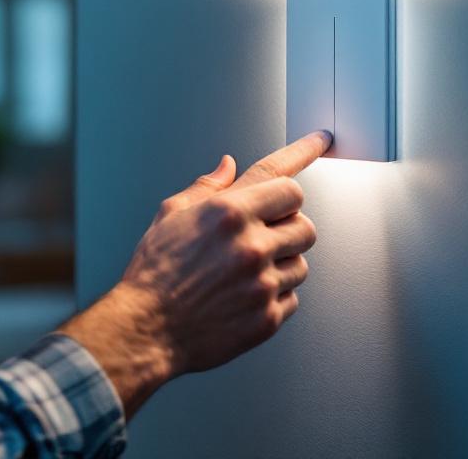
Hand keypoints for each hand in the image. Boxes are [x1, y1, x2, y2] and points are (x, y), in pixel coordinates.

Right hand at [58, 130, 331, 416]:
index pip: (280, 176)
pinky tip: (243, 296)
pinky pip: (292, 298)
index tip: (321, 139)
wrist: (146, 329)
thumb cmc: (154, 274)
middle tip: (261, 236)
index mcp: (227, 214)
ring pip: (302, 263)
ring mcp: (262, 283)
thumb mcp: (170, 217)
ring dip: (281, 264)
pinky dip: (274, 296)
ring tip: (244, 272)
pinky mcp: (268, 317)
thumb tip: (228, 167)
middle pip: (304, 223)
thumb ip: (206, 189)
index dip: (304, 153)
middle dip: (287, 226)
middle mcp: (250, 245)